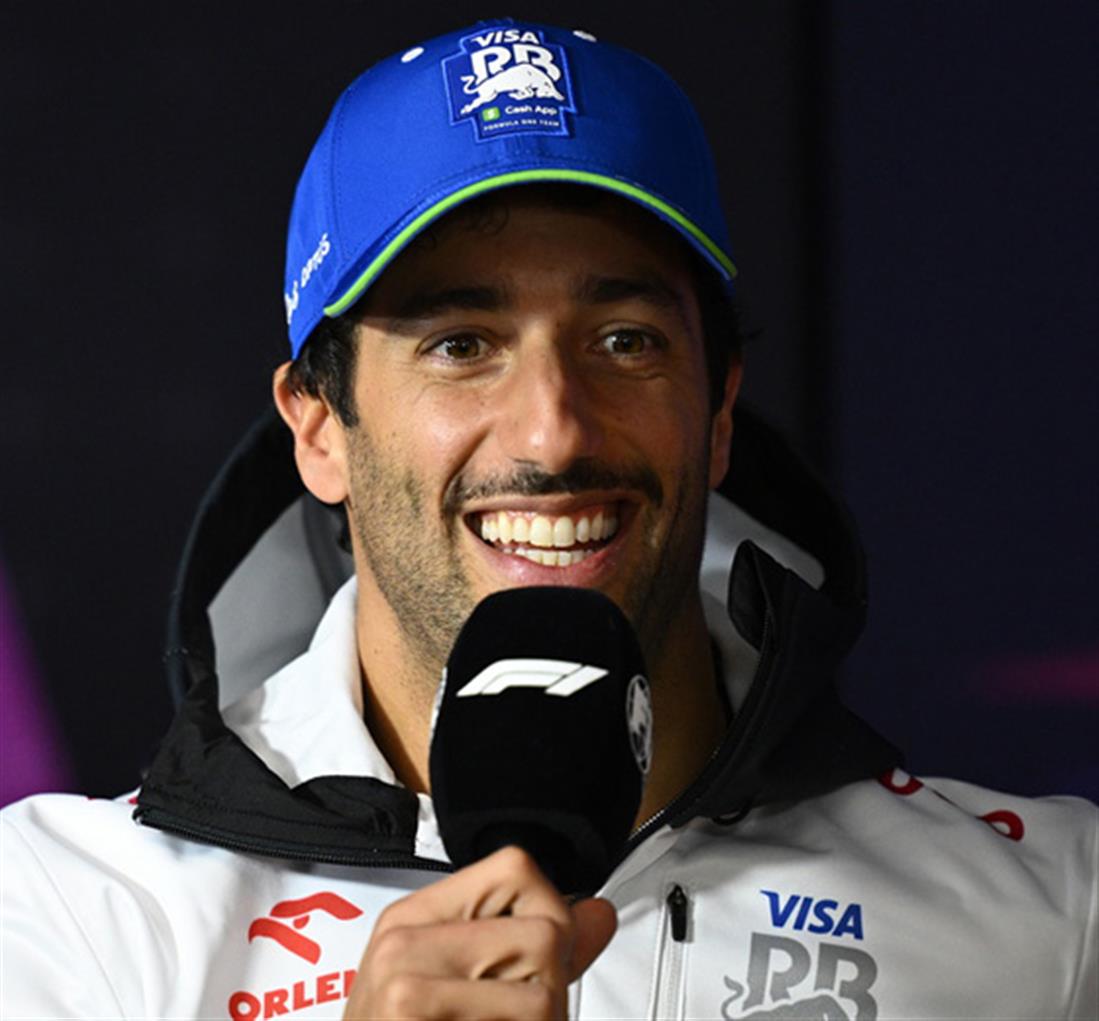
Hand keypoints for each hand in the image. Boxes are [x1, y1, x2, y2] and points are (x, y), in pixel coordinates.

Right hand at [343, 845, 616, 1018]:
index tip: (534, 954)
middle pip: (545, 933)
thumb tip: (598, 913)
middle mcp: (404, 944)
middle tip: (512, 1014)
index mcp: (412, 918)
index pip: (516, 868)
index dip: (546, 910)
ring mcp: (407, 988)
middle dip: (551, 985)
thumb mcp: (453, 981)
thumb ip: (530, 944)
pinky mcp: (416, 1016)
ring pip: (544, 992)